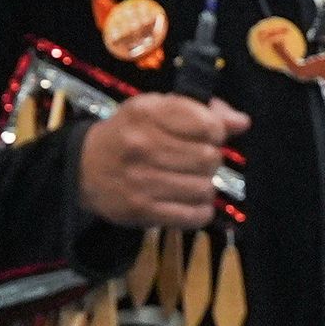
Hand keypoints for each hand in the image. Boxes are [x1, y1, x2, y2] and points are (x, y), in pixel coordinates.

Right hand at [76, 94, 248, 230]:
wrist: (83, 168)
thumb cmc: (129, 134)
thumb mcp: (157, 109)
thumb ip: (202, 111)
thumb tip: (242, 123)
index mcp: (148, 113)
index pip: (208, 125)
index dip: (214, 133)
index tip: (203, 137)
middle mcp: (143, 145)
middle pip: (209, 159)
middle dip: (209, 161)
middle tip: (195, 162)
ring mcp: (141, 180)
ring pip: (204, 188)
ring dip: (204, 187)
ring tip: (189, 182)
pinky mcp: (142, 210)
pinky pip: (193, 216)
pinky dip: (200, 212)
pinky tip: (190, 203)